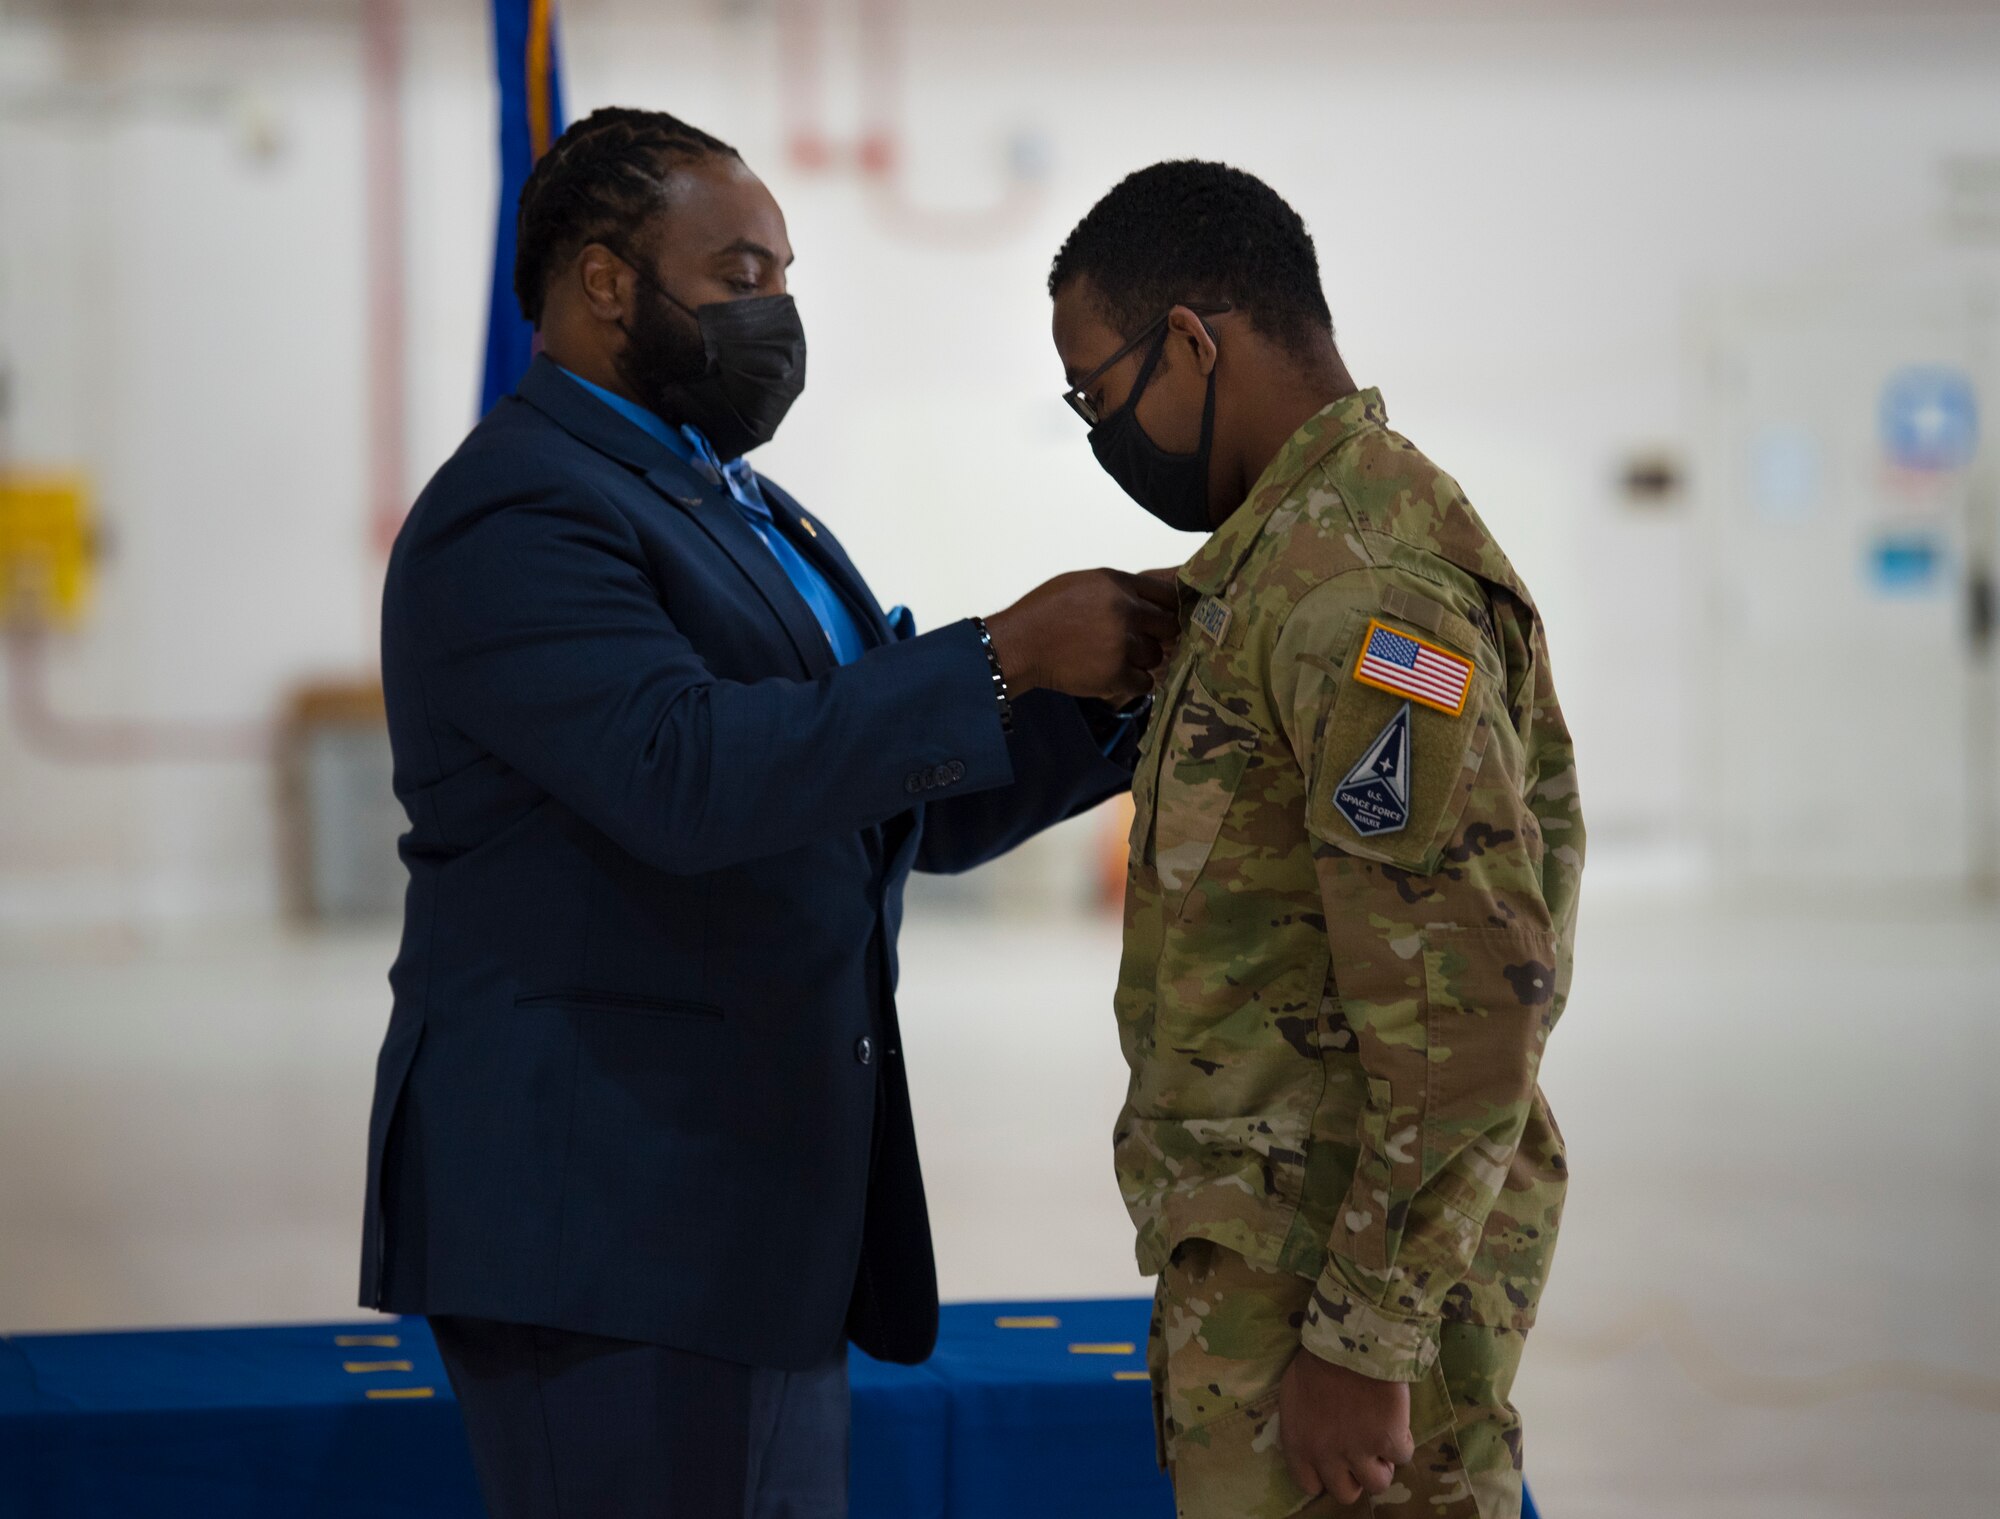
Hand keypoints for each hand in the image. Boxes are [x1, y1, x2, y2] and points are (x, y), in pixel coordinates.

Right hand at [984, 568, 1178, 705]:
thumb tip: (1146, 602)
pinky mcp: (1116, 674)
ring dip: (1142, 660)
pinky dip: (1133, 682)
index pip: (1166, 593)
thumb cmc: (1045, 610)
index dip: (1169, 607)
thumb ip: (1117, 589)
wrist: (1020, 644)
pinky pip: (1144, 682)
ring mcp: (1122, 644)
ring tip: (1118, 659)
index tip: (1162, 617)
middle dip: (1157, 635)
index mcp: (1118, 584)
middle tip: (1139, 642)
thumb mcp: (1083, 584)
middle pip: (1168, 626)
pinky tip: (1115, 675)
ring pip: (1156, 656)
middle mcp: (1126, 611)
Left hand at [1277, 1348, 1414, 1504]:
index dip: (1325, 1475)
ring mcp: (1359, 1451)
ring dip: (1382, 1466)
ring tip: (1383, 1443)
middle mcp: (1327, 1455)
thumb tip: (1314, 1439)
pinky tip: (1397, 1422)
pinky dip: (1403, 1442)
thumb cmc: (1317, 1359)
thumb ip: (1301, 1426)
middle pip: (1345, 1493)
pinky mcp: (1389, 1440)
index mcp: (1300, 1444)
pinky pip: (1403, 1456)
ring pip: (1377, 1484)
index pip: (1309, 1483)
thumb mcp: (1293, 1394)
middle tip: (1363, 1455)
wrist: (1350, 1340)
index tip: (1335, 1462)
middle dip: (1355, 1477)